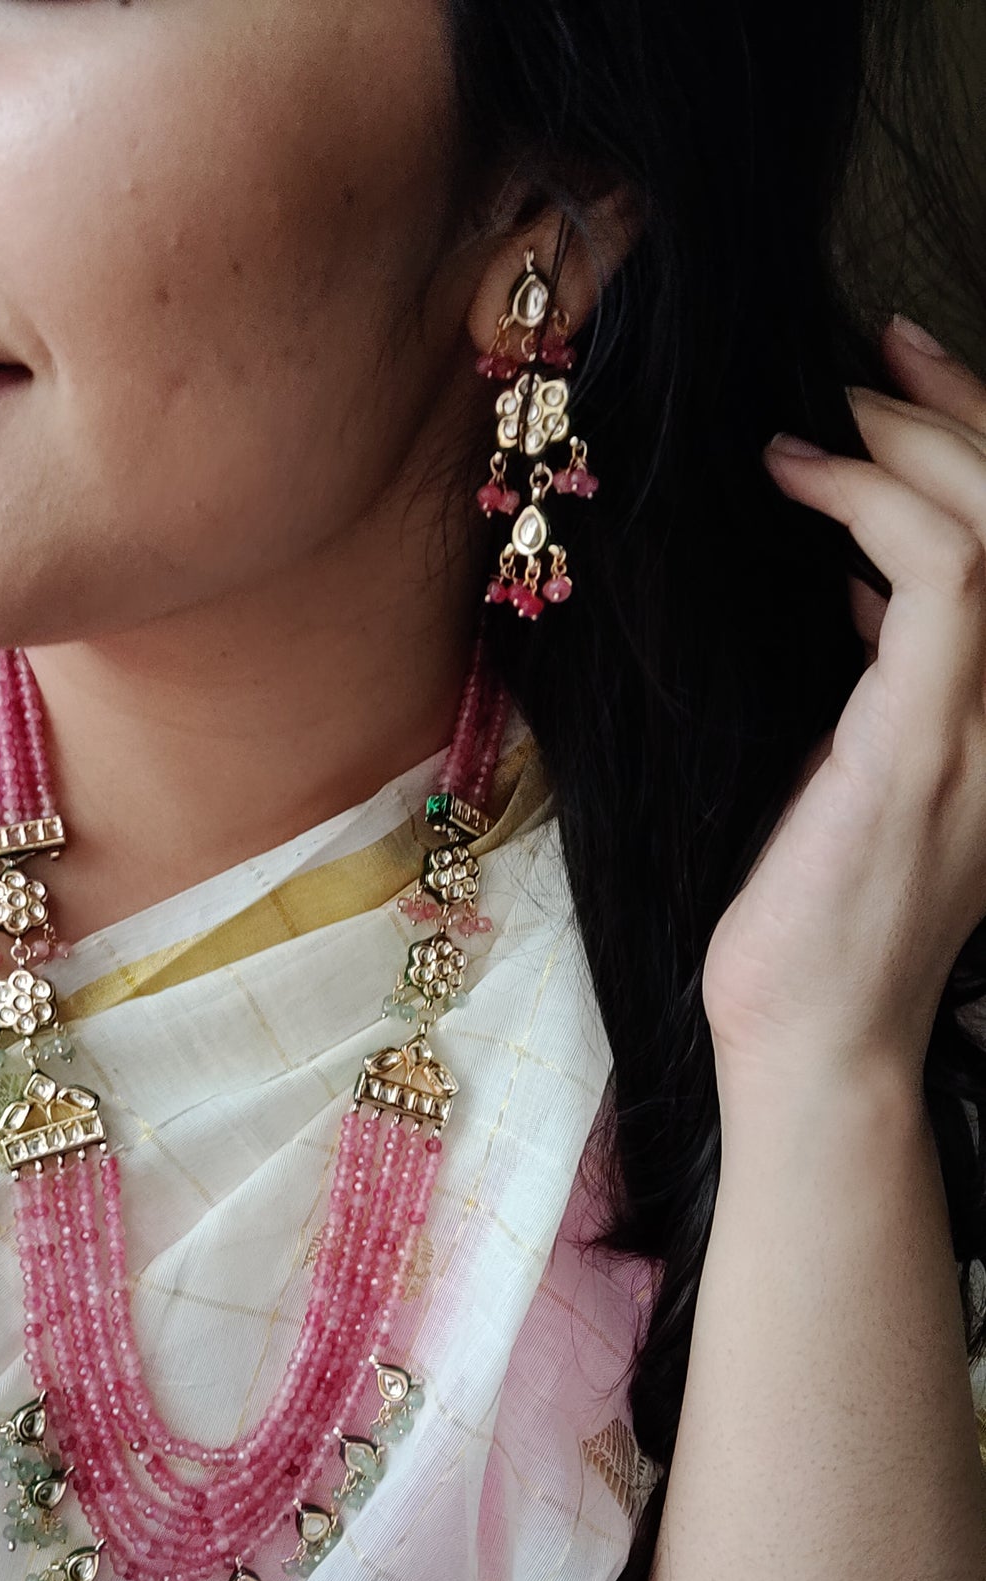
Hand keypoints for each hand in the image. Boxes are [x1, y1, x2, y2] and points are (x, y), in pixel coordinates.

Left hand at [703, 317, 985, 1088]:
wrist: (817, 1039)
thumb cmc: (817, 918)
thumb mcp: (864, 770)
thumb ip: (894, 681)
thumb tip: (864, 591)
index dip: (982, 437)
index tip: (903, 375)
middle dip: (963, 409)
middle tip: (876, 354)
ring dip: (915, 443)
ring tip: (826, 417)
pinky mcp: (925, 744)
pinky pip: (941, 577)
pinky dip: (873, 505)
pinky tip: (801, 483)